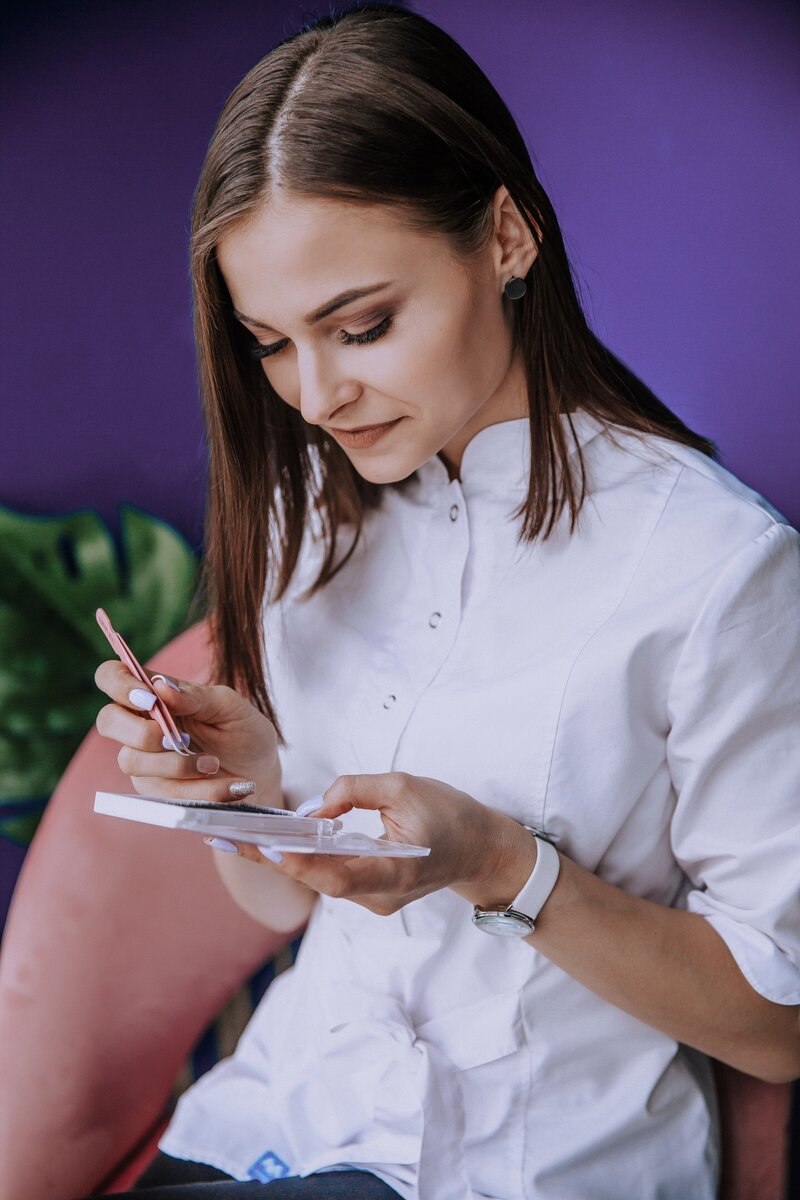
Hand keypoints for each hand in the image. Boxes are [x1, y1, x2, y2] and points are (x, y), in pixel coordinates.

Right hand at [94, 661, 281, 804]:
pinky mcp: (154, 789)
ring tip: (215, 764)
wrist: (259, 773)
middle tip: (178, 739)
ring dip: (177, 765)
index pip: (112, 676)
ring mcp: (143, 758)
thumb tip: (161, 687)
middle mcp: (141, 723)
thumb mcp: (229, 707)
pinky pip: (160, 792)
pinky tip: (228, 786)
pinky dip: (197, 790)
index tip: (149, 699)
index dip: (118, 683)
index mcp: (155, 694)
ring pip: (131, 761)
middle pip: (107, 720)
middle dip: (141, 732)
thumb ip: (195, 696)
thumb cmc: (243, 731)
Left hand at [228, 772, 536, 914]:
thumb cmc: (451, 815)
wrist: (482, 849)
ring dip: (283, 858)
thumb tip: (315, 806)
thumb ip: (356, 790)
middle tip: (230, 838)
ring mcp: (374, 900)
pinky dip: (302, 858)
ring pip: (320, 880)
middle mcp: (379, 897)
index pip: (338, 876)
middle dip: (273, 858)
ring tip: (242, 836)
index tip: (268, 845)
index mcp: (395, 874)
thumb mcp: (406, 786)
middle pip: (318, 880)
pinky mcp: (369, 891)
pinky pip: (329, 876)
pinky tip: (275, 841)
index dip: (301, 863)